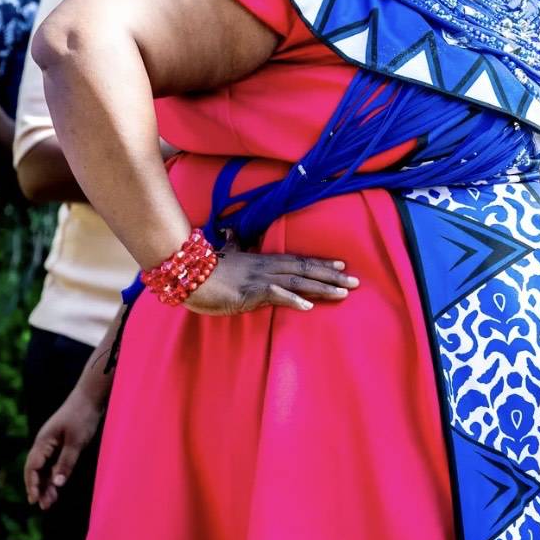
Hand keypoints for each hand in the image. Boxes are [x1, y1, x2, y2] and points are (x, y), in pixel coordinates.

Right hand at [24, 384, 102, 509]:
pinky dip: (54, 475)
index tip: (34, 500)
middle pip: (35, 470)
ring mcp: (51, 443)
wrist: (90, 397)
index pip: (33, 467)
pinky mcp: (60, 443)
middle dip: (38, 488)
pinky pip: (52, 463)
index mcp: (43, 441)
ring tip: (49, 503)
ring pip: (44, 468)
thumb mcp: (76, 442)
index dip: (33, 484)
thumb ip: (66, 463)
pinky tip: (57, 487)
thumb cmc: (82, 417)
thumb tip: (57, 484)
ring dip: (46, 484)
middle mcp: (44, 443)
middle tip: (43, 506)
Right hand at [183, 249, 359, 314]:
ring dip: (321, 287)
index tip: (343, 266)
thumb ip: (232, 246)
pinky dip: (292, 299)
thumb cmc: (203, 269)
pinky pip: (274, 294)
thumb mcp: (223, 255)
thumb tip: (231, 233)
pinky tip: (308, 306)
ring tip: (343, 293)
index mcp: (261, 261)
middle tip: (356, 283)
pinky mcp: (247, 292)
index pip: (298, 260)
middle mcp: (265, 267)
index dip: (321, 263)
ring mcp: (258, 279)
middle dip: (331, 276)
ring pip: (297, 281)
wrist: (183, 273)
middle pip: (304, 269)